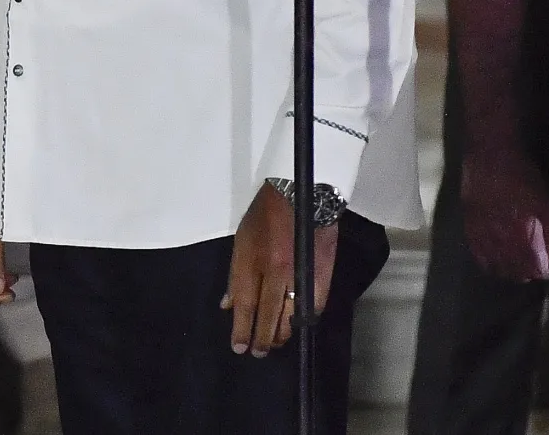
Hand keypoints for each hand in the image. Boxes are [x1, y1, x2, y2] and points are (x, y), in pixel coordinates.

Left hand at [223, 182, 337, 358]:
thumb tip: (228, 304)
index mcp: (251, 260)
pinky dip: (303, 319)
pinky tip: (296, 325)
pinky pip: (312, 306)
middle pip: (267, 314)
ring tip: (274, 343)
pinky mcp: (320, 275)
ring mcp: (299, 275)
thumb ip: (235, 274)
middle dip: (261, 337)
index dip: (241, 328)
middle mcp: (274, 271)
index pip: (245, 303)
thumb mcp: (241, 239)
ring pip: (290, 315)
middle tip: (257, 353)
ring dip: (281, 333)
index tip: (238, 346)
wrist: (304, 194)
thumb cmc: (265, 214)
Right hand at [461, 146, 548, 283]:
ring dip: (510, 270)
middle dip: (529, 272)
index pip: (536, 268)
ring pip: (496, 266)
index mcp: (524, 234)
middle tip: (537, 263)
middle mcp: (501, 239)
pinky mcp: (468, 227)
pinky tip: (497, 260)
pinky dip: (489, 263)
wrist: (490, 155)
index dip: (546, 270)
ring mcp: (481, 234)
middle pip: (516, 271)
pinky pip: (478, 255)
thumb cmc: (524, 178)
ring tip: (519, 264)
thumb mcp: (546, 206)